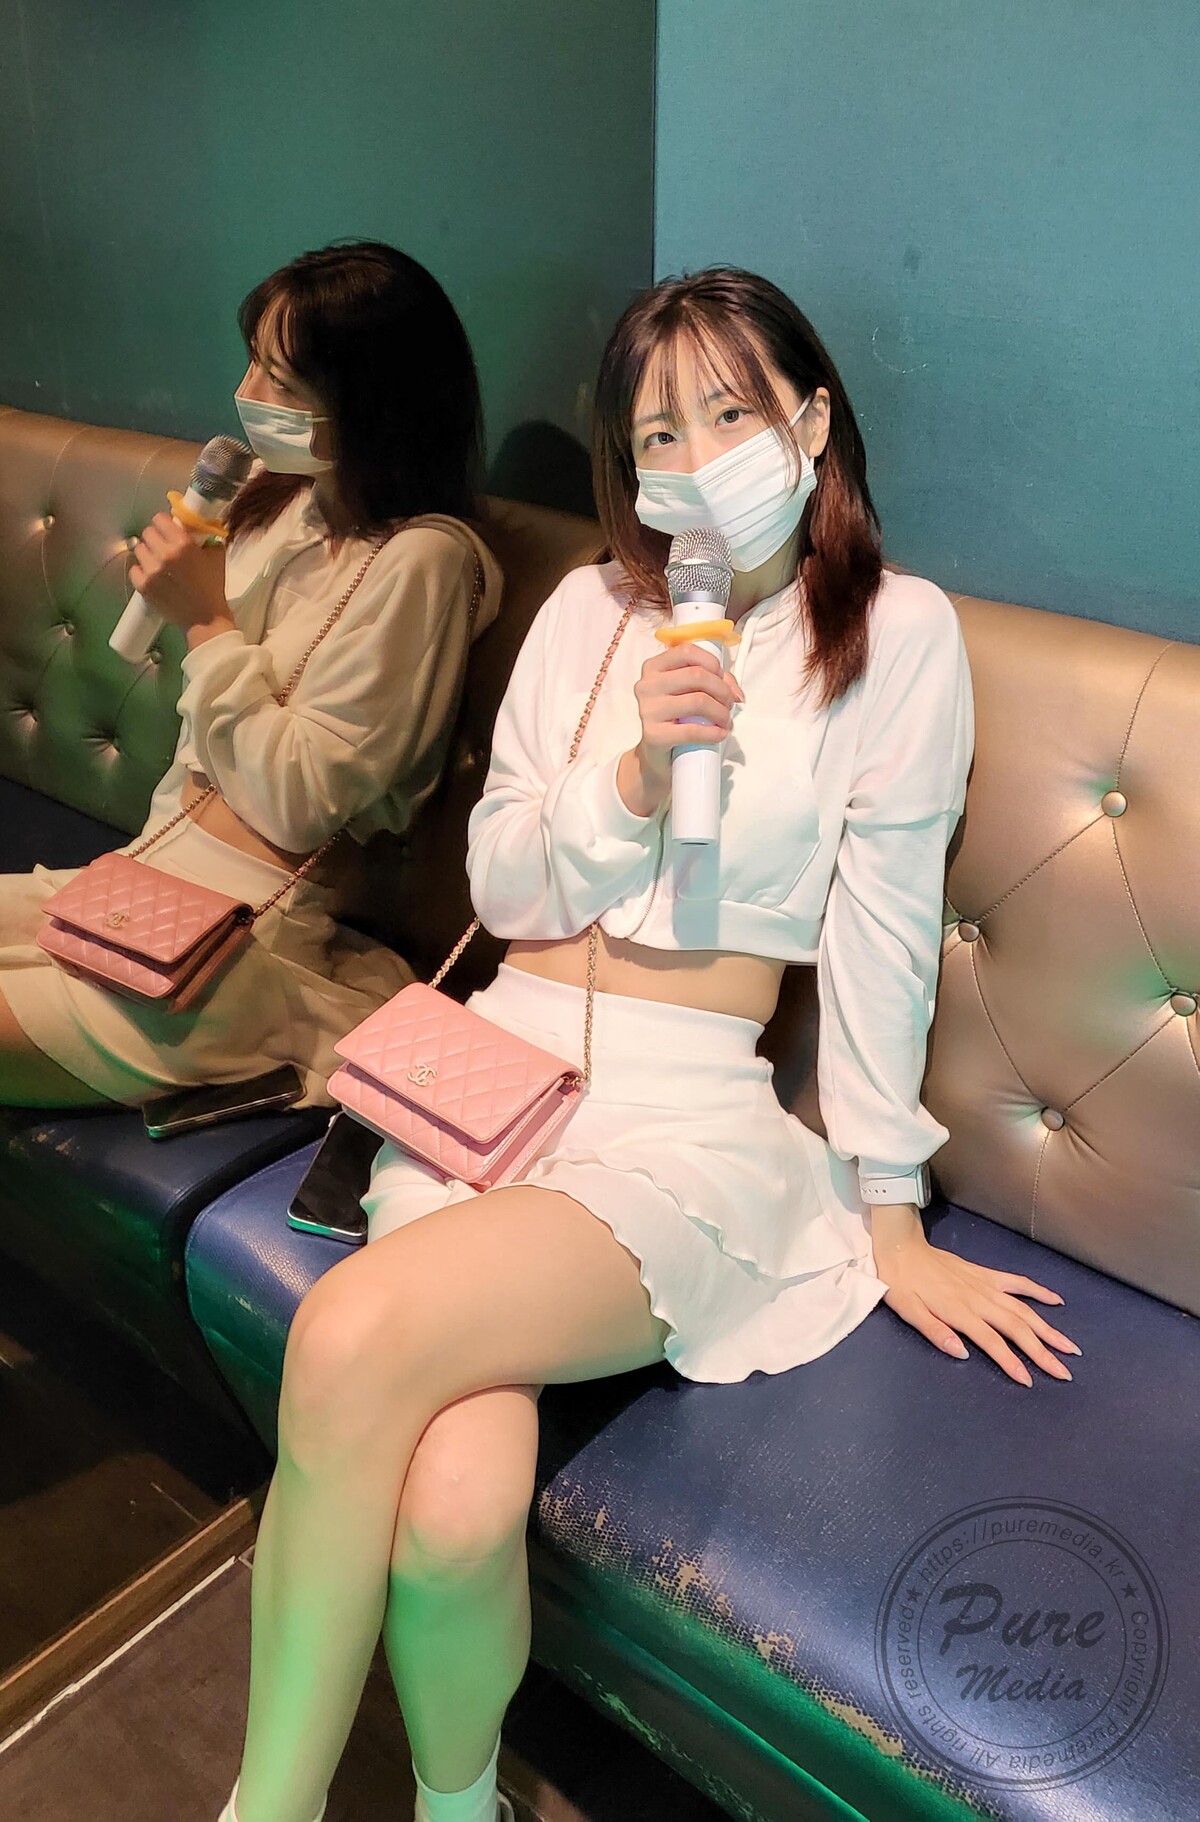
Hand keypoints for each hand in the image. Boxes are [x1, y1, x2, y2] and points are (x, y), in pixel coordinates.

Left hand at [128, 512, 231, 632]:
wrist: (205, 619)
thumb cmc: (212, 588)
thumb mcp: (216, 556)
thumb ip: (203, 538)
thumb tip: (191, 527)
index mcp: (183, 544)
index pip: (159, 519)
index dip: (164, 524)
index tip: (168, 530)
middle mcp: (165, 554)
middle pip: (147, 532)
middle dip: (156, 538)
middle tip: (164, 548)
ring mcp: (151, 571)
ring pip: (139, 549)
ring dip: (148, 554)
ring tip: (159, 564)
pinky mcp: (143, 586)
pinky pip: (134, 569)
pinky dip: (142, 571)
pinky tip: (153, 576)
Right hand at [616, 642, 743, 816]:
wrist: (656, 755)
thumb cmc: (676, 718)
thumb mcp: (690, 692)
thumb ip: (714, 682)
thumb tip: (736, 693)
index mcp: (653, 667)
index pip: (687, 651)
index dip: (712, 663)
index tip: (722, 679)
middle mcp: (647, 685)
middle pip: (697, 675)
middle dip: (722, 690)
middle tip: (729, 704)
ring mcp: (647, 710)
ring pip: (698, 701)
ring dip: (721, 712)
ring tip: (726, 721)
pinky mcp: (653, 735)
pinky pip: (692, 730)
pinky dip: (714, 732)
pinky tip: (720, 734)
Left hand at [872, 1208, 1079, 1385]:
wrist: (901, 1247)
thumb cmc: (901, 1283)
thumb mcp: (907, 1310)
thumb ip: (933, 1331)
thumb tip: (961, 1353)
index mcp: (959, 1311)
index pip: (992, 1342)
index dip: (1011, 1362)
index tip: (1029, 1381)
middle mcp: (978, 1299)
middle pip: (1017, 1328)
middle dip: (1042, 1351)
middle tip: (1064, 1372)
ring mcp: (985, 1285)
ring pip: (1023, 1309)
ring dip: (1048, 1328)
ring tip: (1070, 1347)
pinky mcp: (986, 1274)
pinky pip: (1017, 1282)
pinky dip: (1038, 1291)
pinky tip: (1058, 1301)